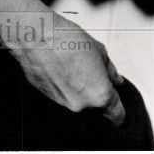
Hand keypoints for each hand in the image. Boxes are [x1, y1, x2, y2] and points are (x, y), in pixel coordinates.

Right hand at [10, 16, 125, 121]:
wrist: (36, 37)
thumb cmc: (66, 39)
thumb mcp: (98, 50)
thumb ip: (110, 70)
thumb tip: (115, 79)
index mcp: (99, 95)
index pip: (117, 116)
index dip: (117, 108)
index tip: (116, 101)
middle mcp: (81, 106)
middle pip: (96, 110)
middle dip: (96, 95)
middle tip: (90, 74)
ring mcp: (63, 104)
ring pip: (78, 104)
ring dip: (78, 91)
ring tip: (72, 68)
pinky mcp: (47, 99)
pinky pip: (61, 97)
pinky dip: (63, 88)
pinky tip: (60, 69)